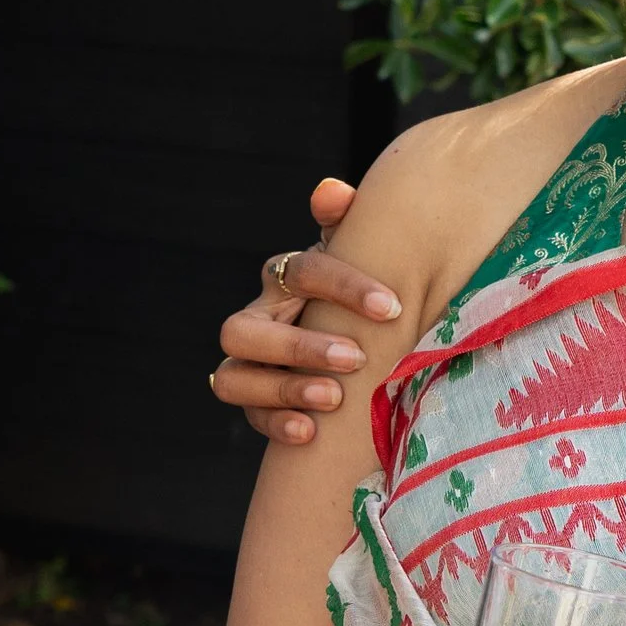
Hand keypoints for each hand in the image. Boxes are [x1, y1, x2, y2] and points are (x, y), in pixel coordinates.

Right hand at [207, 178, 403, 443]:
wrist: (353, 333)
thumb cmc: (358, 292)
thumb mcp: (362, 257)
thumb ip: (349, 224)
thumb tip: (331, 192)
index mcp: (284, 278)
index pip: (301, 270)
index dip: (342, 285)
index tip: (391, 306)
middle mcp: (256, 318)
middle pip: (243, 330)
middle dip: (297, 346)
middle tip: (355, 358)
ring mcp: (247, 363)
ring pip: (233, 376)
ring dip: (282, 388)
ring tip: (333, 398)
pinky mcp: (253, 401)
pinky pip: (248, 414)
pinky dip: (276, 424)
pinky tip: (310, 433)